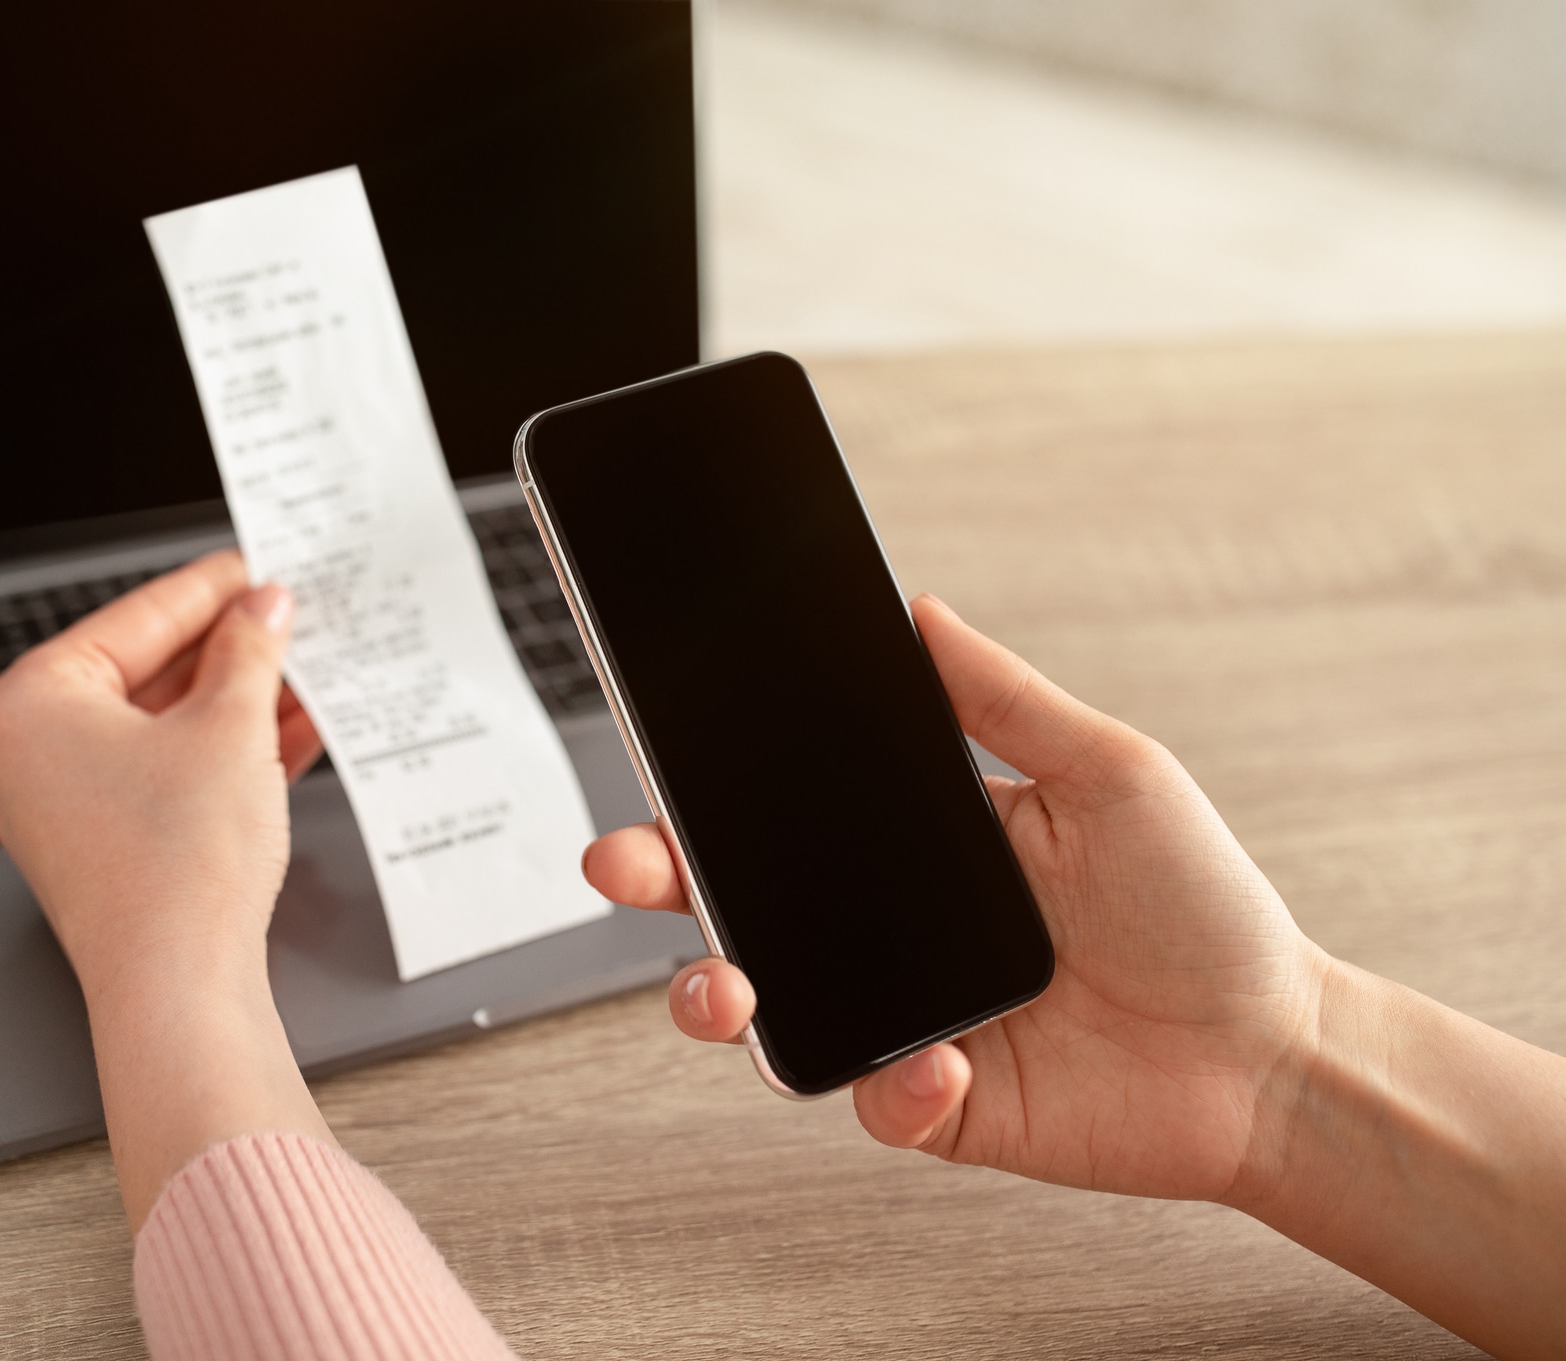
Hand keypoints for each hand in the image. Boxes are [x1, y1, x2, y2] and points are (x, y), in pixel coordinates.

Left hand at [0, 549, 331, 1226]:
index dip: (209, 588)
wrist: (178, 990)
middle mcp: (29, 754)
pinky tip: (290, 736)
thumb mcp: (230, 727)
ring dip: (236, 704)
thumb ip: (248, 652)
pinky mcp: (102, 851)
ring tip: (304, 675)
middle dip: (228, 651)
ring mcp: (61, 808)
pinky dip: (222, 757)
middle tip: (288, 619)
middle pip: (144, 673)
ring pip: (161, 730)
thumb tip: (260, 612)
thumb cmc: (176, 868)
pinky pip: (165, 779)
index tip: (254, 566)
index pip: (133, 618)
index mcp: (30, 703)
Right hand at [584, 594, 1329, 1202]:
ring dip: (720, 1002)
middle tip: (623, 864)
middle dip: (665, 886)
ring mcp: (906, 1021)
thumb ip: (1005, 699)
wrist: (1275, 1054)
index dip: (708, 797)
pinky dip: (888, 1087)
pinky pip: (871, 1100)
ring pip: (769, 1016)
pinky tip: (938, 1064)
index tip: (656, 769)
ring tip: (728, 991)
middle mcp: (893, 934)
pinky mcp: (937, 1105)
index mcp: (921, 847)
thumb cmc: (1205, 907)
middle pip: (743, 909)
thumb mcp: (1111, 772)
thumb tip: (920, 609)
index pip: (787, 814)